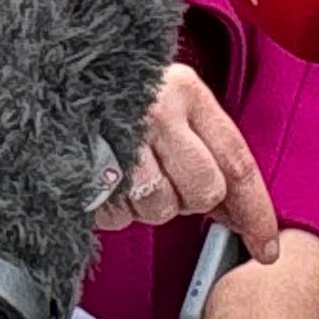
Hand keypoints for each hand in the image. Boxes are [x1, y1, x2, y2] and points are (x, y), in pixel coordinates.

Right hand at [91, 65, 283, 260]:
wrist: (53, 73)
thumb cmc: (115, 89)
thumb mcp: (171, 96)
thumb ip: (206, 141)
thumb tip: (235, 206)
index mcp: (185, 91)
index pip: (238, 163)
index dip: (256, 212)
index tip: (265, 245)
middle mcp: (156, 112)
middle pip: (202, 192)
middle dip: (189, 198)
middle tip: (165, 174)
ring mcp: (120, 140)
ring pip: (160, 208)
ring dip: (147, 203)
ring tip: (129, 169)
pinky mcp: (88, 169)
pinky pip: (119, 215)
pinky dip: (116, 207)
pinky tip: (107, 177)